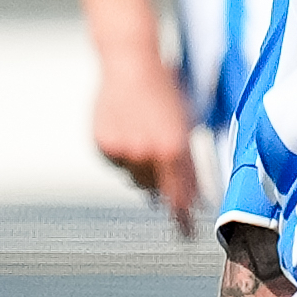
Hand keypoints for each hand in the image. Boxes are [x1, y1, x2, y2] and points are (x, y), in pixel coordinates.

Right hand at [95, 50, 205, 234]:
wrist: (131, 64)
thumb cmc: (164, 88)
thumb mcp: (187, 123)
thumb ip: (189, 159)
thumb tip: (193, 190)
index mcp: (174, 148)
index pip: (180, 194)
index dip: (183, 215)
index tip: (186, 232)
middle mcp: (148, 153)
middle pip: (155, 190)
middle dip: (160, 183)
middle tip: (159, 164)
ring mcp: (123, 150)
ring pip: (134, 177)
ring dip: (140, 167)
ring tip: (142, 135)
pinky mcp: (104, 144)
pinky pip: (115, 163)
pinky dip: (121, 154)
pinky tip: (126, 129)